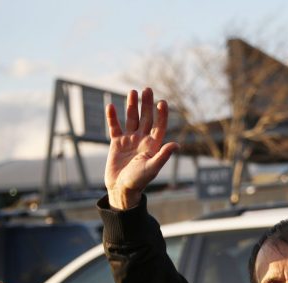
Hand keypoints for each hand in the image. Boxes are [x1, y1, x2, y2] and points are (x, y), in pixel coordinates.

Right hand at [104, 87, 178, 209]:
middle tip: (147, 89)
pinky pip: (114, 127)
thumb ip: (163, 155)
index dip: (161, 114)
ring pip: (131, 119)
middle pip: (146, 118)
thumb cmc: (139, 181)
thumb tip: (177, 145)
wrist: (122, 189)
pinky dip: (112, 117)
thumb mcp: (152, 168)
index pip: (159, 126)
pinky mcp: (116, 143)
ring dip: (131, 106)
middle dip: (146, 104)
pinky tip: (110, 106)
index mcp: (153, 146)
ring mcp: (129, 140)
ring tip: (132, 92)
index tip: (162, 102)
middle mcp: (142, 140)